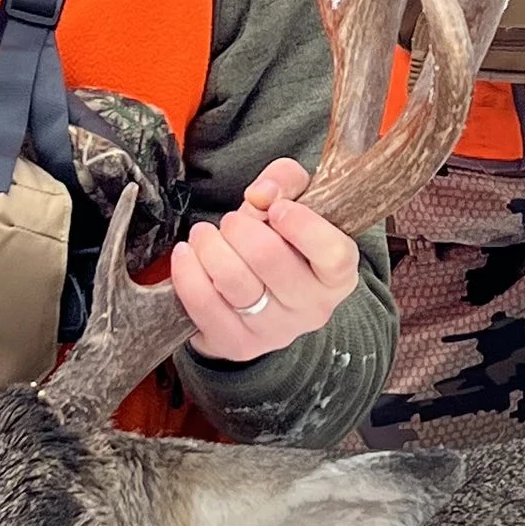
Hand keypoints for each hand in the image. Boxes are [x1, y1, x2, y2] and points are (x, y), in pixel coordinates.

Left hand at [170, 158, 361, 366]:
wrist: (260, 302)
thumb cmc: (281, 245)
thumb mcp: (294, 204)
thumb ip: (286, 182)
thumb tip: (261, 194)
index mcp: (337, 276)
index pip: (333, 254)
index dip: (303, 225)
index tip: (276, 208)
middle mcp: (312, 309)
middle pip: (270, 259)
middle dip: (240, 227)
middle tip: (231, 221)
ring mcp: (274, 331)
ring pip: (233, 280)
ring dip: (209, 246)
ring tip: (204, 234)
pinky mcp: (237, 343)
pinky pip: (204, 304)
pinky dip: (187, 271)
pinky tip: (186, 254)